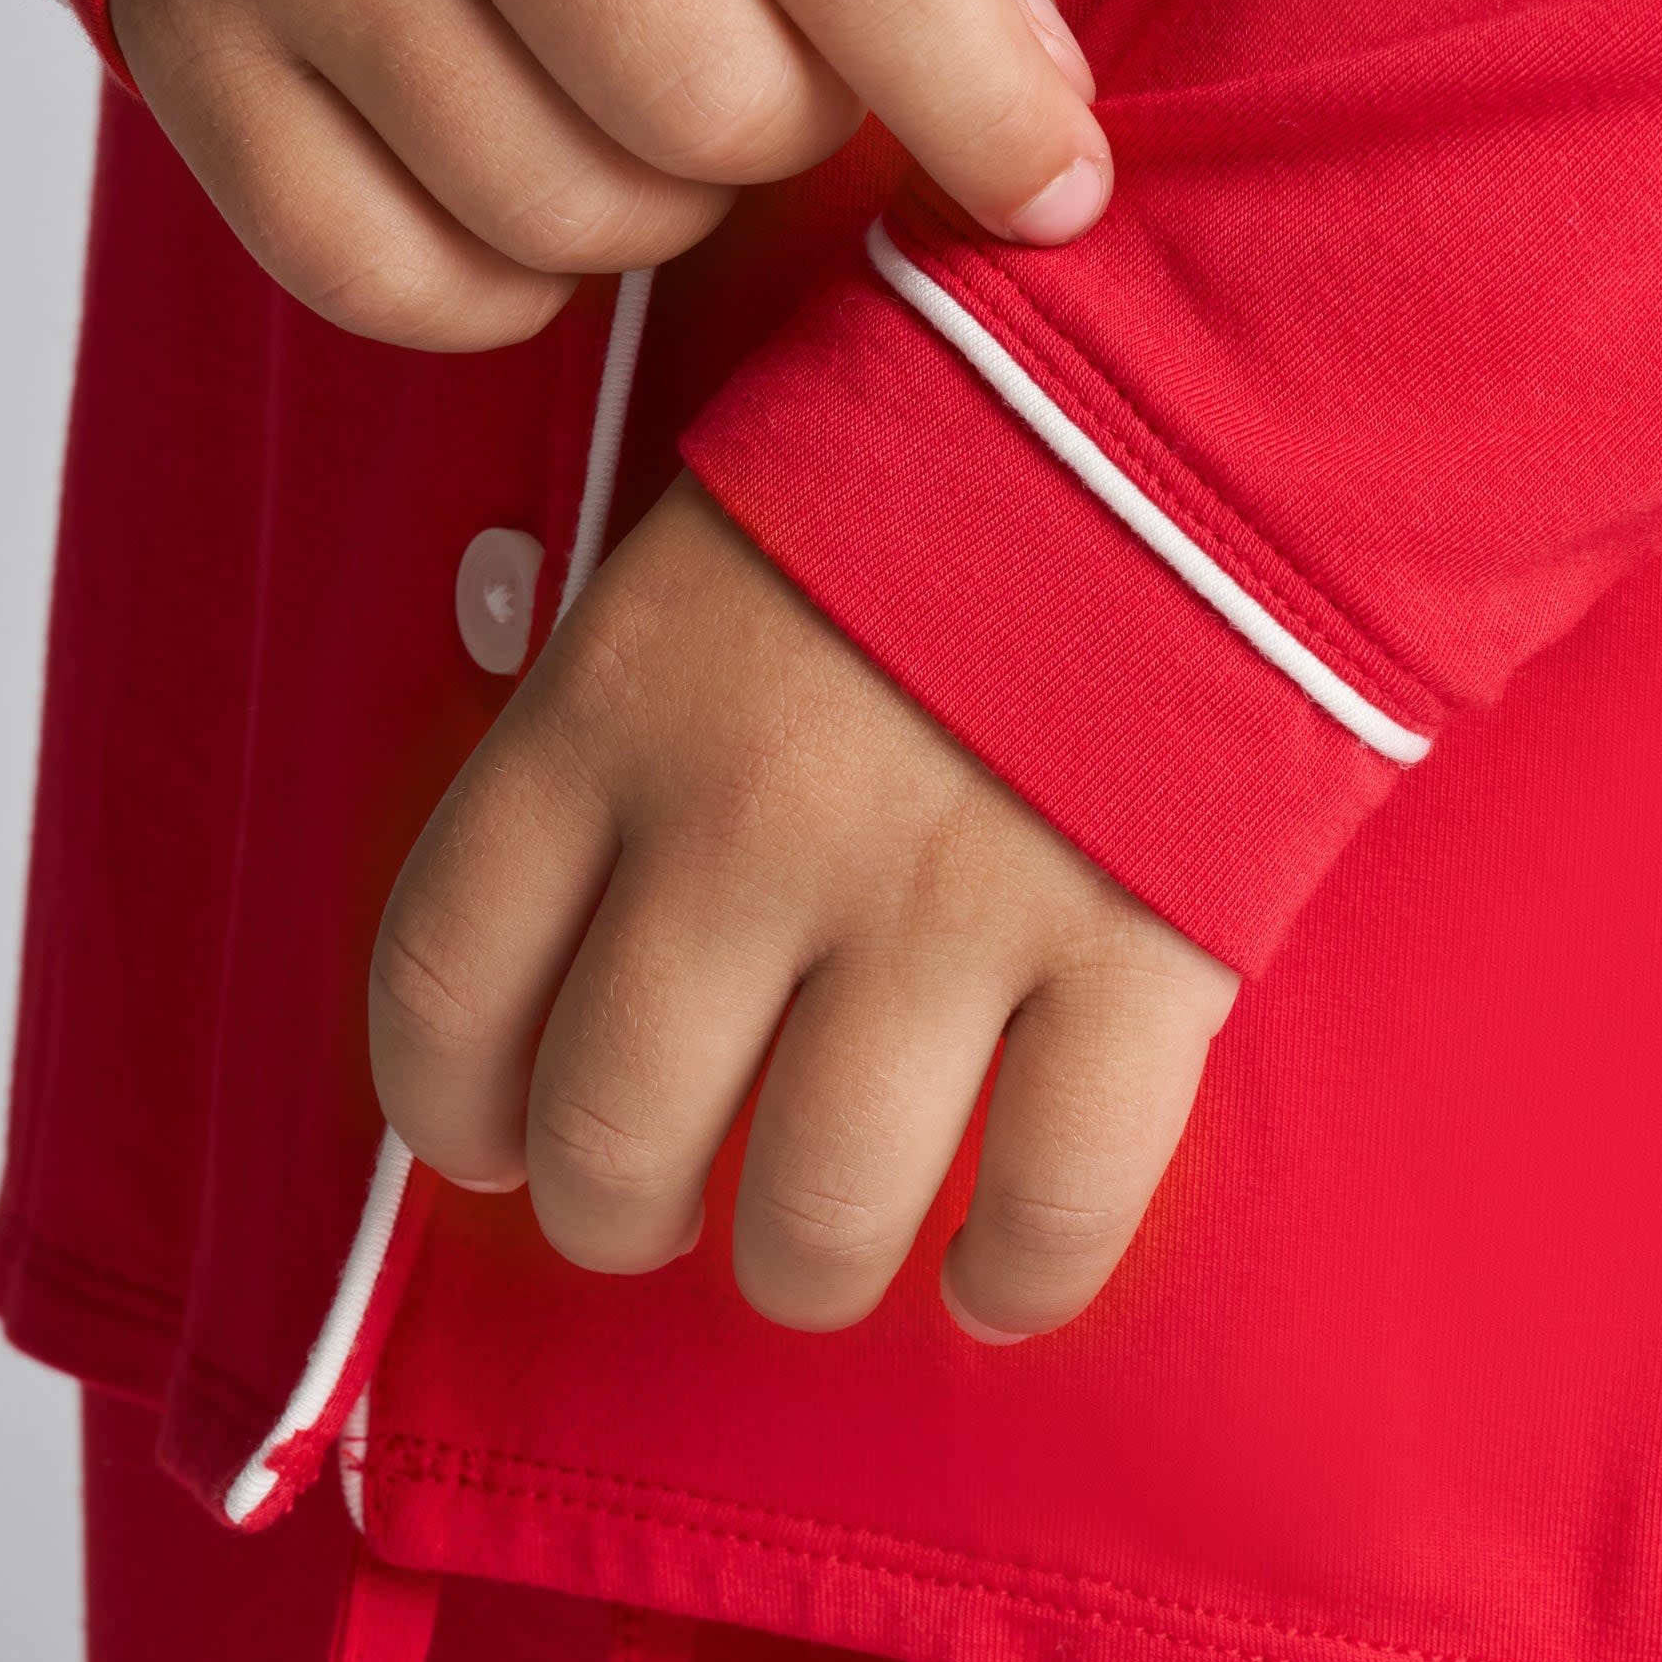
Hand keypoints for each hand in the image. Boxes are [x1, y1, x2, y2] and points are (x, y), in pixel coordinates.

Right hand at [108, 0, 1109, 351]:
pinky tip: (507, 161)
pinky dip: (496, 278)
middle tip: (759, 59)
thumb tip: (1045, 127)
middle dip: (785, 133)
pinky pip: (403, 284)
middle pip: (709, 114)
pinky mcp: (188, 50)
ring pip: (567, 220)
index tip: (1057, 193)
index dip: (982, 105)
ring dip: (648, 207)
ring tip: (622, 88)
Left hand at [369, 476, 1238, 1336]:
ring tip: (816, 1252)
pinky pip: (1053, 1200)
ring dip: (799, 1263)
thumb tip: (580, 919)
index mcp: (621, 707)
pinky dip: (1013, 1277)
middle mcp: (754, 830)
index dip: (449, 1101)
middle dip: (612, 1210)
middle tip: (648, 1211)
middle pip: (616, 1128)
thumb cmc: (954, 452)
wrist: (1212, 381)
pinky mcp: (1134, 954)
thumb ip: (630, 722)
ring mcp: (946, 907)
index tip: (484, 1138)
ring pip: (815, 1206)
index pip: (449, 975)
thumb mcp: (717, 537)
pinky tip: (991, 1281)